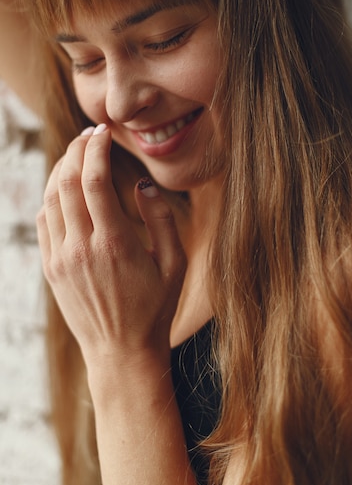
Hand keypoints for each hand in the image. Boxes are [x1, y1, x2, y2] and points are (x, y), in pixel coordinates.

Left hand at [36, 125, 185, 365]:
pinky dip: (51, 196)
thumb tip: (142, 184)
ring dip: (61, 169)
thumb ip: (160, 219)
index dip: (97, 150)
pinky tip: (64, 187)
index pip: (95, 181)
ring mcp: (61, 259)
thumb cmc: (154, 309)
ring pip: (51, 198)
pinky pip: (44, 221)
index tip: (104, 132)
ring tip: (76, 154)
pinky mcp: (51, 269)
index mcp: (115, 243)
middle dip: (77, 150)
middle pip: (68, 182)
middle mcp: (82, 248)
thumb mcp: (174, 264)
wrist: (121, 352)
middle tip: (89, 134)